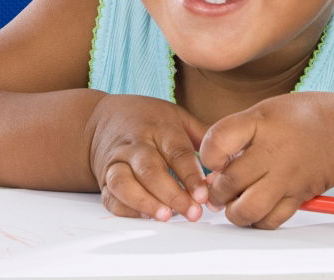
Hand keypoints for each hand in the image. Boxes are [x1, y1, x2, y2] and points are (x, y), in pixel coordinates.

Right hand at [86, 94, 209, 221]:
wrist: (100, 118)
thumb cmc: (147, 119)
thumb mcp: (177, 116)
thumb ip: (203, 136)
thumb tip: (233, 157)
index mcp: (159, 128)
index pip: (176, 152)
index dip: (191, 175)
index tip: (204, 195)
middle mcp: (136, 144)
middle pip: (151, 170)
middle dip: (172, 193)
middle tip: (192, 213)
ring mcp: (116, 161)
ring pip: (124, 182)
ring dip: (145, 201)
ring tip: (165, 216)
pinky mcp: (104, 178)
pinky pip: (110, 196)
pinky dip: (126, 209)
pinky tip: (144, 216)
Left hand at [199, 92, 333, 228]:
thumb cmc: (303, 117)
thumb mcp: (264, 110)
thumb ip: (236, 135)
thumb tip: (213, 168)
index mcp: (260, 123)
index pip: (217, 142)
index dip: (207, 154)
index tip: (212, 157)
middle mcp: (273, 152)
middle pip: (229, 182)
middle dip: (216, 189)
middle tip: (218, 187)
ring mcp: (287, 177)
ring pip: (248, 209)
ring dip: (233, 211)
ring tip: (234, 202)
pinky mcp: (299, 196)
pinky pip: (271, 220)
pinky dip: (258, 220)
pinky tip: (256, 208)